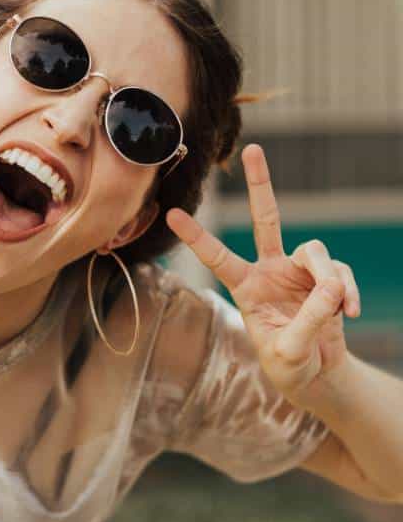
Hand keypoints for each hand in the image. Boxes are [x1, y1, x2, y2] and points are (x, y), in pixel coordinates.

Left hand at [166, 144, 359, 406]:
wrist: (316, 373)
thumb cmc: (289, 366)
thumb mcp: (288, 352)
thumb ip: (307, 320)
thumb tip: (331, 287)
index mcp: (246, 288)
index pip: (217, 257)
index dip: (197, 237)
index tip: (172, 213)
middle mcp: (269, 271)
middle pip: (266, 219)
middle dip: (260, 184)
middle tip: (253, 148)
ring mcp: (299, 271)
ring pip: (316, 252)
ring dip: (330, 280)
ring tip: (337, 309)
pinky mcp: (326, 277)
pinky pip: (340, 273)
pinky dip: (347, 293)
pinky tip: (349, 314)